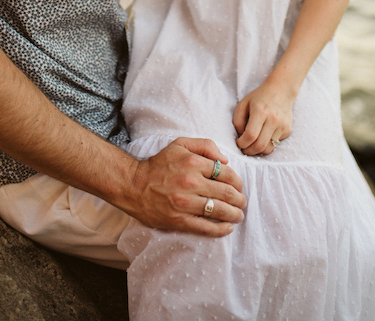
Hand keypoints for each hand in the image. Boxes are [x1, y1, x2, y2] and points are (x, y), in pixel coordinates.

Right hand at [126, 137, 244, 235]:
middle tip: (242, 202)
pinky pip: (204, 227)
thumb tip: (226, 160)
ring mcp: (185, 203)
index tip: (239, 187)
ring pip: (219, 210)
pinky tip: (227, 229)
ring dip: (234, 214)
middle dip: (239, 199)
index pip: (226, 174)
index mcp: (194, 163)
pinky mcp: (178, 220)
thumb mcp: (181, 144)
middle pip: (226, 193)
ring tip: (239, 216)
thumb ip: (206, 146)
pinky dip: (219, 230)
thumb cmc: (159, 164)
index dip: (237, 182)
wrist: (132, 184)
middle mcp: (191, 183)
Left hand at [233, 81, 293, 156]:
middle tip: (244, 149)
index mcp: (261, 111)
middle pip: (259, 146)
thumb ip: (237, 121)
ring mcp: (282, 125)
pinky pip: (275, 144)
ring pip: (268, 149)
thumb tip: (240, 137)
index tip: (238, 142)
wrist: (281, 90)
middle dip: (248, 151)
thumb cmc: (259, 97)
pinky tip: (264, 136)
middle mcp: (274, 119)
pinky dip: (267, 144)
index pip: (250, 136)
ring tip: (252, 145)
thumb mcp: (243, 104)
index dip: (242, 143)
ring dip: (258, 151)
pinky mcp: (288, 130)